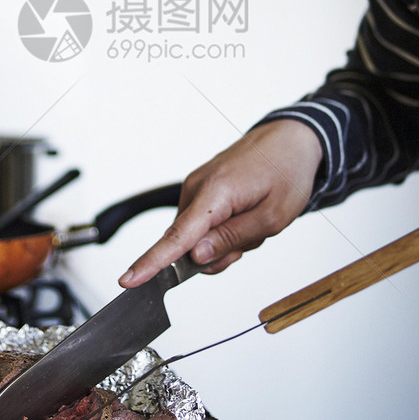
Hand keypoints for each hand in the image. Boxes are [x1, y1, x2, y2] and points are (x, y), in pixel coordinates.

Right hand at [118, 119, 322, 286]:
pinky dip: (223, 229)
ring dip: (225, 241)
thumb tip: (195, 257)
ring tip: (252, 220)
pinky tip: (244, 215)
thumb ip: (232, 239)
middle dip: (220, 253)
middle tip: (252, 239)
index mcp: (215, 193)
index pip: (177, 237)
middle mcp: (197, 188)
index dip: (151, 263)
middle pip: (189, 245)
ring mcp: (197, 187)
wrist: (290, 139)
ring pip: (198, 238)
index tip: (128, 280)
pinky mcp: (200, 189)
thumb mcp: (272, 217)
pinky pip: (203, 225)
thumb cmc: (286, 172)